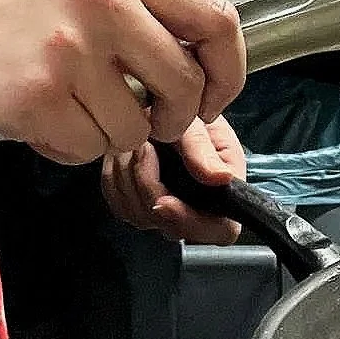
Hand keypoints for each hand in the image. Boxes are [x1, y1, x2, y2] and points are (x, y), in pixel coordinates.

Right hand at [0, 0, 243, 165]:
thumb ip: (138, 14)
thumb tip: (200, 71)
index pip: (216, 20)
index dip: (227, 71)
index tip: (211, 97)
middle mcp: (103, 3)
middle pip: (185, 87)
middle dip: (171, 119)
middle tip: (141, 117)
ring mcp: (71, 51)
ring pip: (136, 129)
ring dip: (108, 133)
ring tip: (65, 102)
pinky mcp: (39, 99)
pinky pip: (90, 151)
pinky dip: (70, 147)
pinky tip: (37, 116)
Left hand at [101, 115, 246, 245]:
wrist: (164, 108)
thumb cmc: (191, 115)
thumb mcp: (199, 123)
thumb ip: (203, 149)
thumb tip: (220, 178)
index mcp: (223, 194)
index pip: (217, 230)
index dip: (189, 220)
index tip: (164, 200)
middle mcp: (194, 212)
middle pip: (168, 223)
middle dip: (149, 182)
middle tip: (145, 143)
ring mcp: (163, 213)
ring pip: (138, 215)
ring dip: (129, 174)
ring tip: (137, 141)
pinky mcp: (136, 207)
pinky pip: (119, 204)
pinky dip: (116, 177)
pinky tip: (125, 154)